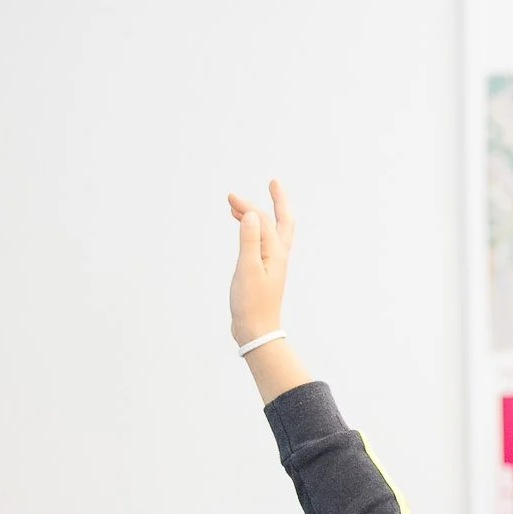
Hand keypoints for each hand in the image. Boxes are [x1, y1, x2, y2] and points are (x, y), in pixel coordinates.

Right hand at [226, 180, 294, 345]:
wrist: (257, 330)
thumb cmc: (252, 303)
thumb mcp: (247, 269)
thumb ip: (249, 240)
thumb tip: (251, 214)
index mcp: (276, 252)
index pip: (262, 221)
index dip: (248, 206)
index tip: (230, 198)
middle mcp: (278, 255)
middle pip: (282, 222)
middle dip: (278, 201)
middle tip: (274, 183)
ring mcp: (272, 263)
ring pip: (269, 232)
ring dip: (257, 215)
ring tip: (237, 205)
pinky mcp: (263, 271)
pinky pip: (261, 243)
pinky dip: (252, 231)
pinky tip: (241, 230)